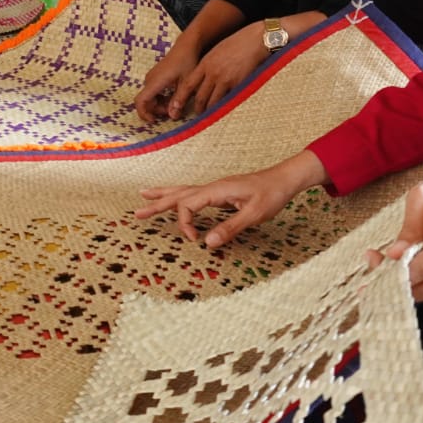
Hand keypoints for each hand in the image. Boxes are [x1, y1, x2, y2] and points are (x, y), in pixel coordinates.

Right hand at [135, 43, 200, 122]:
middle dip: (157, 111)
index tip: (154, 120)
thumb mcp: (186, 83)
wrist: (185, 47)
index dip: (144, 114)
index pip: (141, 101)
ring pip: (149, 98)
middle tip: (174, 111)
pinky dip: (161, 99)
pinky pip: (153, 92)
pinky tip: (174, 97)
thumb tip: (172, 116)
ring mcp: (151, 78)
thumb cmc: (187, 62)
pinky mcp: (154, 77)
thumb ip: (179, 100)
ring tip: (176, 104)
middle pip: (146, 102)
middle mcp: (150, 80)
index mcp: (156, 82)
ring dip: (160, 105)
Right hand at [136, 151, 325, 248]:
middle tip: (137, 213)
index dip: (185, 224)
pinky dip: (179, 196)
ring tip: (145, 197)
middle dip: (157, 203)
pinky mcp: (221, 192)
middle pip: (178, 194)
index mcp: (217, 189)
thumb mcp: (254, 215)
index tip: (195, 240)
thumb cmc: (271, 195)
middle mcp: (212, 187)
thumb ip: (230, 228)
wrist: (284, 179)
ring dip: (164, 196)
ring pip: (183, 191)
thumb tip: (207, 243)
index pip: (187, 204)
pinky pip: (193, 194)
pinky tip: (176, 199)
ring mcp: (216, 188)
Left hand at [168, 23, 266, 119]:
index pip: (189, 84)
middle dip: (198, 109)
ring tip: (211, 116)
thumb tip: (204, 78)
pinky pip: (229, 100)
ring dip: (211, 111)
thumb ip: (208, 65)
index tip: (177, 106)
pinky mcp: (238, 85)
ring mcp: (225, 80)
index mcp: (205, 64)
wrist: (255, 40)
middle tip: (198, 115)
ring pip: (214, 102)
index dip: (181, 97)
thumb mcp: (216, 51)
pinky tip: (226, 111)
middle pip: (200, 97)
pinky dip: (226, 106)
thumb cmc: (237, 43)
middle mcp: (213, 73)